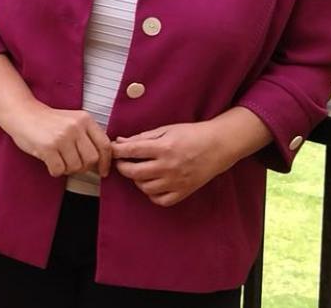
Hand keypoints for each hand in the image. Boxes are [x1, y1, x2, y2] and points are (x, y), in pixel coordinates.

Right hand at [2, 102, 112, 177]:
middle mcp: (75, 127)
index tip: (103, 171)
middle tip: (72, 164)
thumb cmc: (46, 121)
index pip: (104, 145)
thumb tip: (101, 161)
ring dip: (67, 169)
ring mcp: (62, 137)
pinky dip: (54, 170)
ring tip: (58, 159)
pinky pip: (59, 170)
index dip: (106, 162)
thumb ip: (87, 136)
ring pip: (75, 167)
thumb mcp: (72, 121)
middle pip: (92, 159)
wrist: (21, 113)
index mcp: (84, 119)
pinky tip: (49, 160)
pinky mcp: (48, 147)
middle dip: (83, 167)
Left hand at [111, 121, 231, 206]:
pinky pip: (160, 200)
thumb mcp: (166, 129)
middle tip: (122, 162)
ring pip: (145, 188)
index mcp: (164, 147)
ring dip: (137, 180)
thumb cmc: (192, 134)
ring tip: (140, 171)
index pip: (132, 151)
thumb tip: (120, 142)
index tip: (112, 150)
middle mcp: (169, 166)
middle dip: (123, 167)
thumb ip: (142, 137)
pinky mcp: (183, 192)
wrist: (218, 146)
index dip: (117, 151)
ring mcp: (176, 181)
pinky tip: (153, 184)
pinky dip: (152, 194)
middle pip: (134, 173)